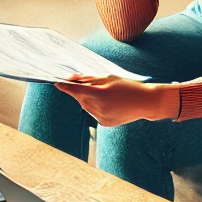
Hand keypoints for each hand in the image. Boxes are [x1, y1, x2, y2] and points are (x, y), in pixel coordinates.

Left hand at [56, 75, 176, 125]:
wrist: (145, 102)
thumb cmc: (128, 86)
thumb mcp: (109, 77)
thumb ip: (89, 79)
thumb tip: (72, 79)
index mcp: (100, 94)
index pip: (76, 90)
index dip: (65, 87)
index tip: (56, 83)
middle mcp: (99, 107)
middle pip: (80, 98)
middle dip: (79, 91)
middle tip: (83, 83)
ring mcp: (101, 117)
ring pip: (86, 106)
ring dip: (87, 99)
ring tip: (103, 93)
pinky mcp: (105, 123)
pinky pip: (93, 113)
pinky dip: (95, 107)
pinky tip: (109, 103)